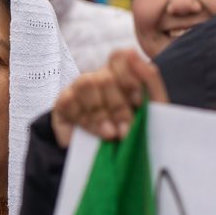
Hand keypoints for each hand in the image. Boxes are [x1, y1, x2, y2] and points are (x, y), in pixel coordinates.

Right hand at [52, 49, 167, 146]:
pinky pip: (68, 102)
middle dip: (117, 107)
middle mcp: (99, 76)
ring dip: (99, 114)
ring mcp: (78, 88)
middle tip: (124, 131)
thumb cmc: (137, 131)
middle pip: (104, 76)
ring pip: (85, 84)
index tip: (137, 102)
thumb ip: (149, 77)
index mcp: (122, 74)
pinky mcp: (63, 104)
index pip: (120, 57)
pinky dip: (84, 121)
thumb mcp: (152, 107)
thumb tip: (132, 51)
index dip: (128, 78)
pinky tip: (92, 134)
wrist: (114, 163)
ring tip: (109, 135)